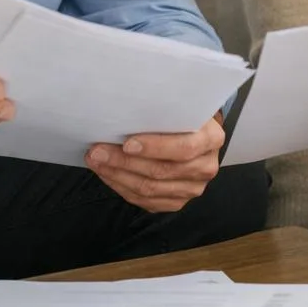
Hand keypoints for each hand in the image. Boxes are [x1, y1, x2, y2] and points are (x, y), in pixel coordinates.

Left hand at [86, 116, 224, 212]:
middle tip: (97, 151)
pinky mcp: (177, 201)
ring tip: (96, 161)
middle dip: (124, 161)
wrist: (194, 132)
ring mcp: (192, 188)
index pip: (184, 148)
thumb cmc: (181, 115)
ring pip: (150, 189)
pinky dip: (122, 188)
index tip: (127, 143)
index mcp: (211, 139)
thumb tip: (126, 107)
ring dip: (118, 176)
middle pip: (162, 170)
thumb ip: (163, 108)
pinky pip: (146, 201)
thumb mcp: (180, 105)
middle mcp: (205, 167)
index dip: (154, 147)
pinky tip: (107, 174)